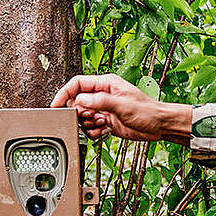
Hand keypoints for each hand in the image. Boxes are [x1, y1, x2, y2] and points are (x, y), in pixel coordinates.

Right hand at [51, 74, 190, 143]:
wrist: (159, 126)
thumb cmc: (147, 111)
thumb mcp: (121, 104)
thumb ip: (98, 102)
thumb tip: (79, 101)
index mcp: (106, 84)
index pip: (77, 84)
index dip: (64, 93)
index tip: (56, 104)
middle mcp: (103, 96)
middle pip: (77, 102)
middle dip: (78, 113)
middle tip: (88, 119)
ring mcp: (103, 109)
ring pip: (82, 117)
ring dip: (87, 124)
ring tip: (101, 125)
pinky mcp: (106, 122)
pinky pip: (90, 128)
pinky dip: (93, 132)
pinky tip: (103, 132)